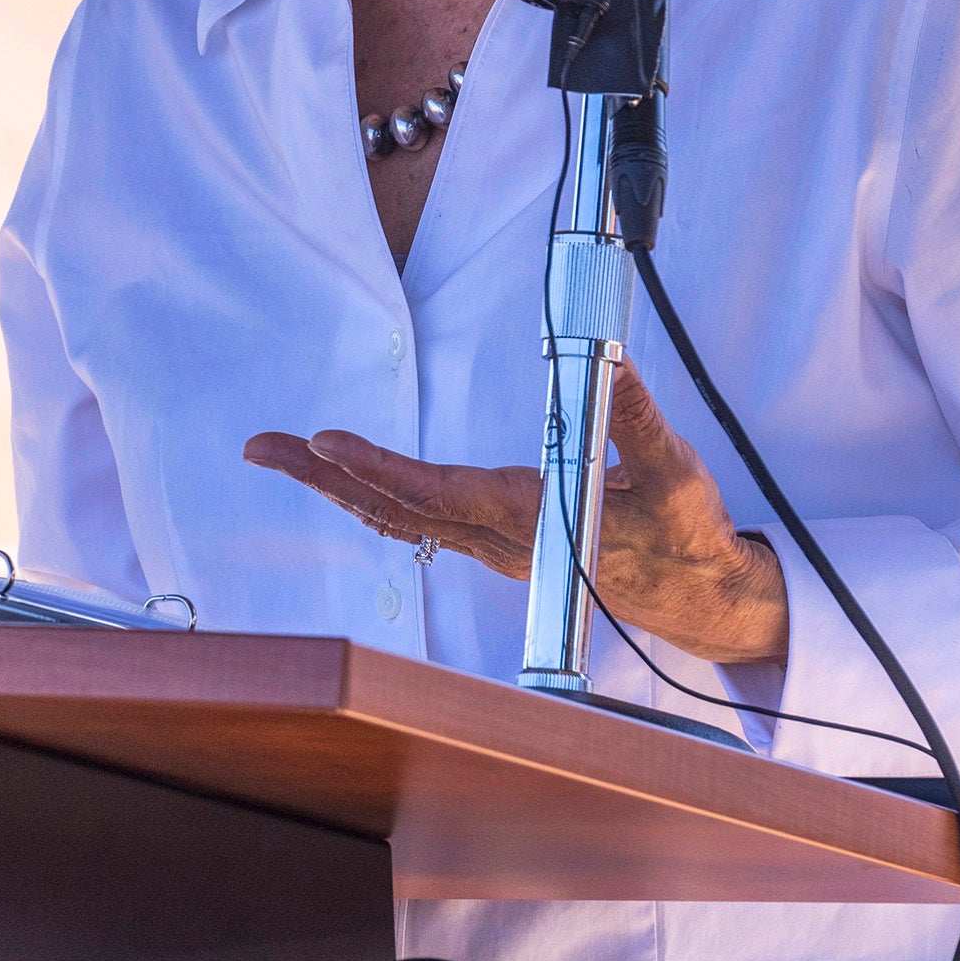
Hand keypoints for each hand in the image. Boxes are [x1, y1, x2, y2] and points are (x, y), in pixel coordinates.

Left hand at [242, 360, 787, 664]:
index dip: (379, 467)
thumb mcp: (675, 474)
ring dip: (337, 485)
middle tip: (260, 447)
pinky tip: (344, 480)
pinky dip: (373, 495)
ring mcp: (493, 547)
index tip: (325, 442)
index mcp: (533, 519)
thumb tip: (611, 361)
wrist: (699, 599)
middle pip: (394, 509)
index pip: (438, 493)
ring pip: (399, 517)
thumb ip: (639, 419)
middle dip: (324, 476)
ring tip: (281, 453)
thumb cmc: (686, 536)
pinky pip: (418, 523)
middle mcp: (499, 539)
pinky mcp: (498, 543)